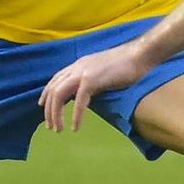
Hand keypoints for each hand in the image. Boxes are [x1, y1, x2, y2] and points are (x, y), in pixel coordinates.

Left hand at [40, 42, 155, 133]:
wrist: (139, 55)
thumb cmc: (127, 64)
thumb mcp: (102, 72)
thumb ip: (91, 80)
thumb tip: (86, 95)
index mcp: (78, 64)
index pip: (55, 80)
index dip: (46, 95)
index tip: (44, 108)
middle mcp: (76, 67)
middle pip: (53, 90)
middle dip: (49, 110)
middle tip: (51, 126)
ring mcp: (83, 72)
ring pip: (59, 95)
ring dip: (56, 114)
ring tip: (58, 129)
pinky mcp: (91, 80)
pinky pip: (79, 102)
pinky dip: (76, 116)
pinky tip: (75, 127)